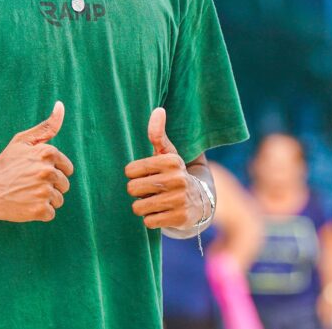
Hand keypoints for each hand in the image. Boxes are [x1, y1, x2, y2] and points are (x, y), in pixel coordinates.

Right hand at [0, 101, 73, 222]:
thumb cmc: (4, 163)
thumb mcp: (23, 141)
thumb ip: (47, 126)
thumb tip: (61, 105)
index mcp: (48, 153)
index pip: (67, 168)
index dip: (53, 171)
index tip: (35, 172)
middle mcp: (48, 171)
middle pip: (64, 185)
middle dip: (50, 186)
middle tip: (28, 184)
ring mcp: (44, 192)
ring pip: (58, 200)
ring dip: (45, 200)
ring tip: (26, 194)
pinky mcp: (39, 210)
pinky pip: (50, 213)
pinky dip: (39, 212)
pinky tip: (25, 205)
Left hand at [124, 107, 202, 229]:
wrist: (200, 200)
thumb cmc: (174, 173)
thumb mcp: (167, 154)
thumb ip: (157, 134)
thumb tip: (158, 110)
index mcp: (171, 160)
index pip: (130, 170)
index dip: (133, 175)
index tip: (145, 175)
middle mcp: (177, 178)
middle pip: (132, 189)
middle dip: (137, 192)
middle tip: (150, 190)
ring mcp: (179, 199)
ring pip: (138, 207)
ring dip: (143, 207)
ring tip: (155, 201)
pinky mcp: (180, 218)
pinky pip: (148, 222)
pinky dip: (151, 219)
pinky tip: (162, 213)